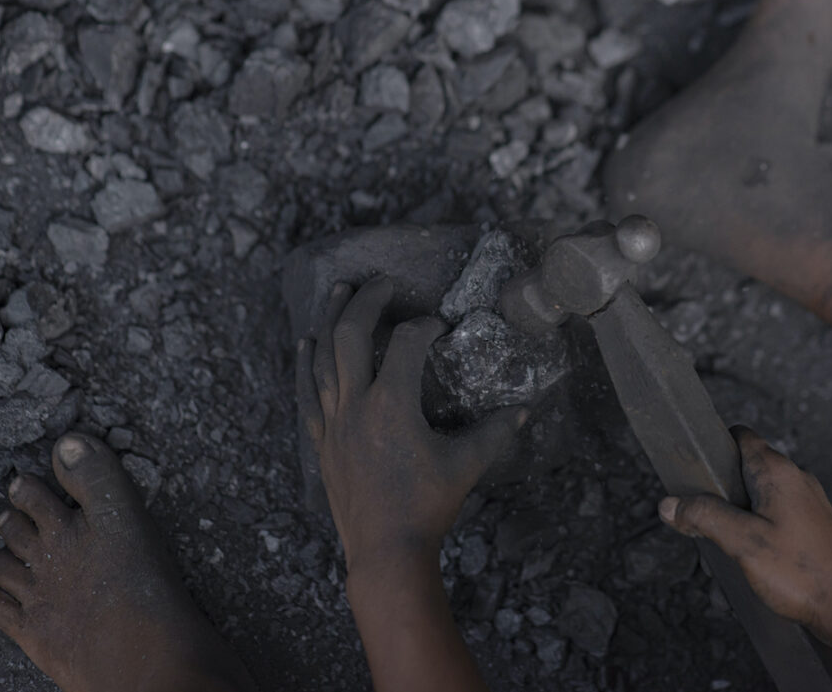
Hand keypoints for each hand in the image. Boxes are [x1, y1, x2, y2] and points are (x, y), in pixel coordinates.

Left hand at [295, 277, 527, 576]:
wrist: (385, 551)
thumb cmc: (427, 507)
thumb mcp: (466, 465)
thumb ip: (496, 431)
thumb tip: (525, 409)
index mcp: (392, 405)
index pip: (405, 344)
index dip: (424, 327)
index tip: (440, 327)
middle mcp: (356, 406)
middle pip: (351, 335)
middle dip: (367, 302)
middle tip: (382, 281)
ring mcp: (333, 423)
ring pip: (323, 357)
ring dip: (330, 319)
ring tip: (340, 290)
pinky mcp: (322, 442)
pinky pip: (307, 394)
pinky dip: (306, 365)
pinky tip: (306, 343)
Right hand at [658, 427, 831, 640]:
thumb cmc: (804, 572)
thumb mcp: (742, 542)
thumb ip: (704, 517)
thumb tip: (671, 504)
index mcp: (777, 472)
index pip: (740, 436)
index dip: (713, 446)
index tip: (691, 469)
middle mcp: (794, 479)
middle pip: (745, 468)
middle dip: (718, 492)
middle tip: (701, 520)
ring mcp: (806, 503)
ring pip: (758, 496)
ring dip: (736, 516)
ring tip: (725, 546)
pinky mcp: (812, 526)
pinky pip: (773, 517)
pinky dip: (755, 531)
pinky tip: (749, 559)